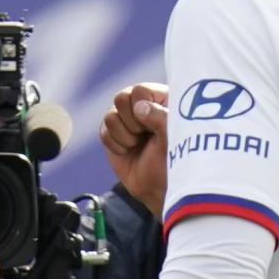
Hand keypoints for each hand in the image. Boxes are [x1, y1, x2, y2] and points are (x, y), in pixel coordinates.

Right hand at [99, 83, 169, 217]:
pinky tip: (128, 151)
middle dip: (132, 122)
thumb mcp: (174, 138)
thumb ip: (161, 118)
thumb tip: (140, 108)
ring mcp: (126, 118)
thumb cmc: (174, 162)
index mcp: (162, 99)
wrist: (157, 188)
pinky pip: (104, 131)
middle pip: (121, 98)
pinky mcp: (113, 133)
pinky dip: (116, 145)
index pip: (140, 90)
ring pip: (110, 115)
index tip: (154, 126)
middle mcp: (143, 105)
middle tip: (145, 135)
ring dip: (125, 136)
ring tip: (138, 145)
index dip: (143, 107)